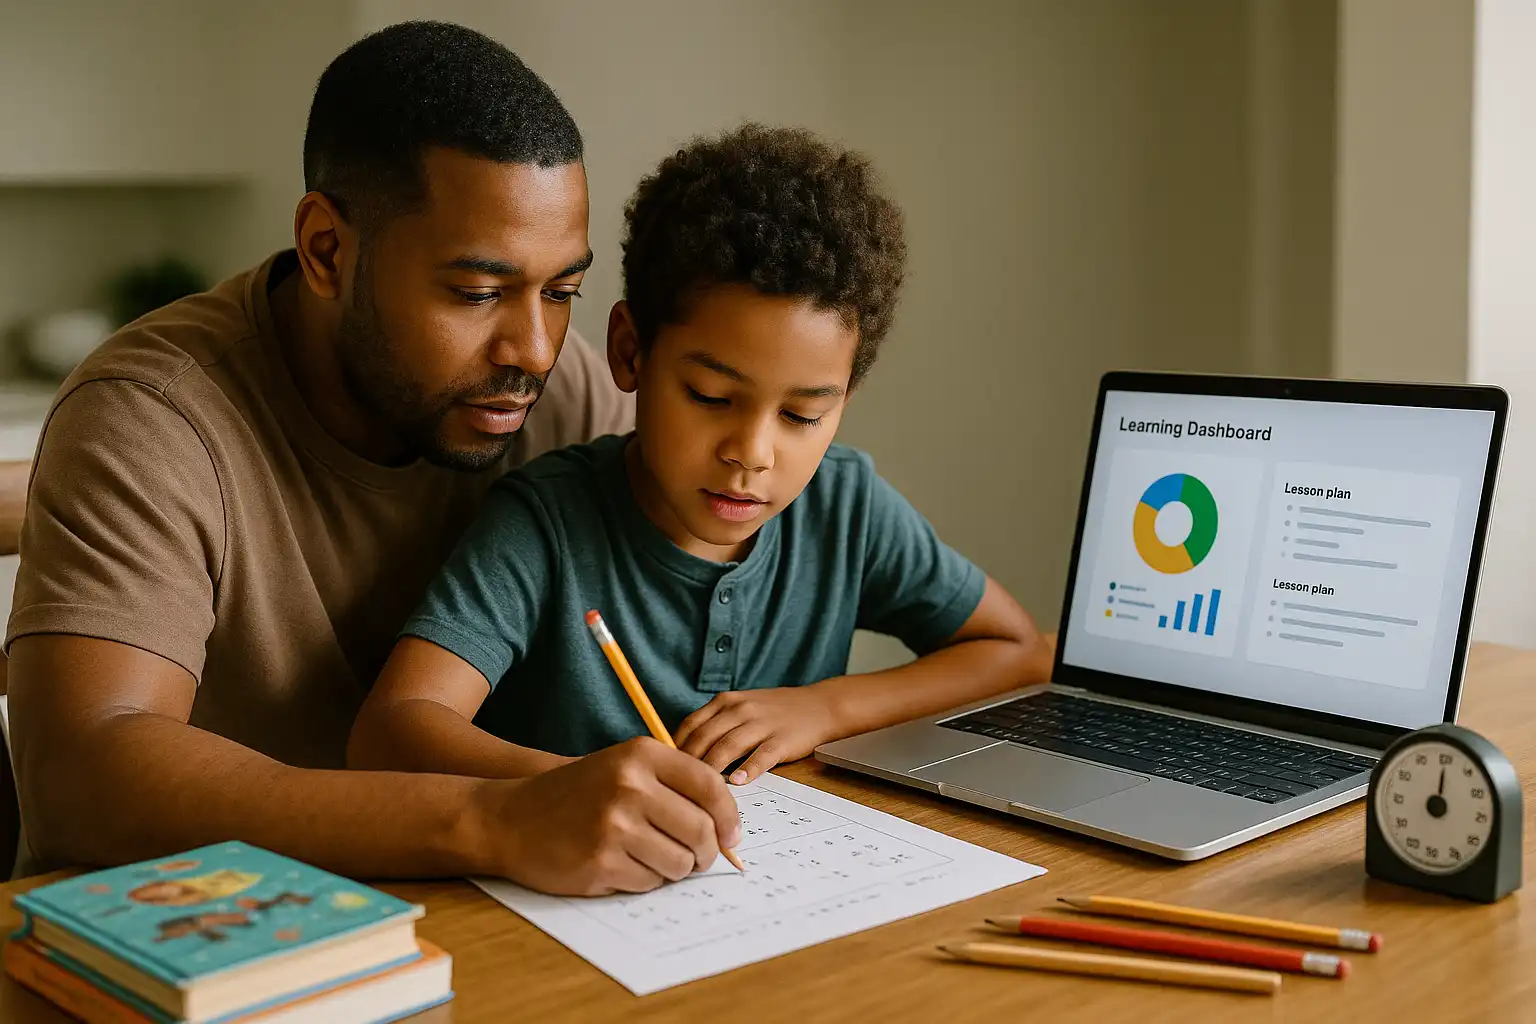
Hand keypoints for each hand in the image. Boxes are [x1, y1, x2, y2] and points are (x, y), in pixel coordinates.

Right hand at [472, 737, 740, 895]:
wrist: (509, 818)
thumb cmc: (575, 795)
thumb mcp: (622, 768)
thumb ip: (673, 787)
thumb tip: (727, 829)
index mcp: (641, 755)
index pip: (711, 786)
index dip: (729, 818)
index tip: (732, 837)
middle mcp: (630, 785)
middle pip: (701, 831)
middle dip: (705, 852)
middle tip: (695, 858)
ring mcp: (615, 825)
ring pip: (679, 862)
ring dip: (673, 869)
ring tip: (648, 857)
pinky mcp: (601, 862)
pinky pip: (649, 883)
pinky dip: (643, 880)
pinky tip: (619, 865)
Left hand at [674, 686, 839, 784]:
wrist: (818, 706)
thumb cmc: (773, 712)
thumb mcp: (740, 707)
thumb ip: (713, 725)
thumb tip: (679, 755)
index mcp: (725, 702)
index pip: (690, 725)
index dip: (674, 749)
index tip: (664, 770)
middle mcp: (740, 710)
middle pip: (705, 738)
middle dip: (687, 764)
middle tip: (675, 788)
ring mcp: (762, 724)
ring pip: (728, 746)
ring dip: (712, 768)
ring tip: (699, 789)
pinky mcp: (782, 740)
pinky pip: (761, 756)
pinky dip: (748, 769)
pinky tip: (737, 782)